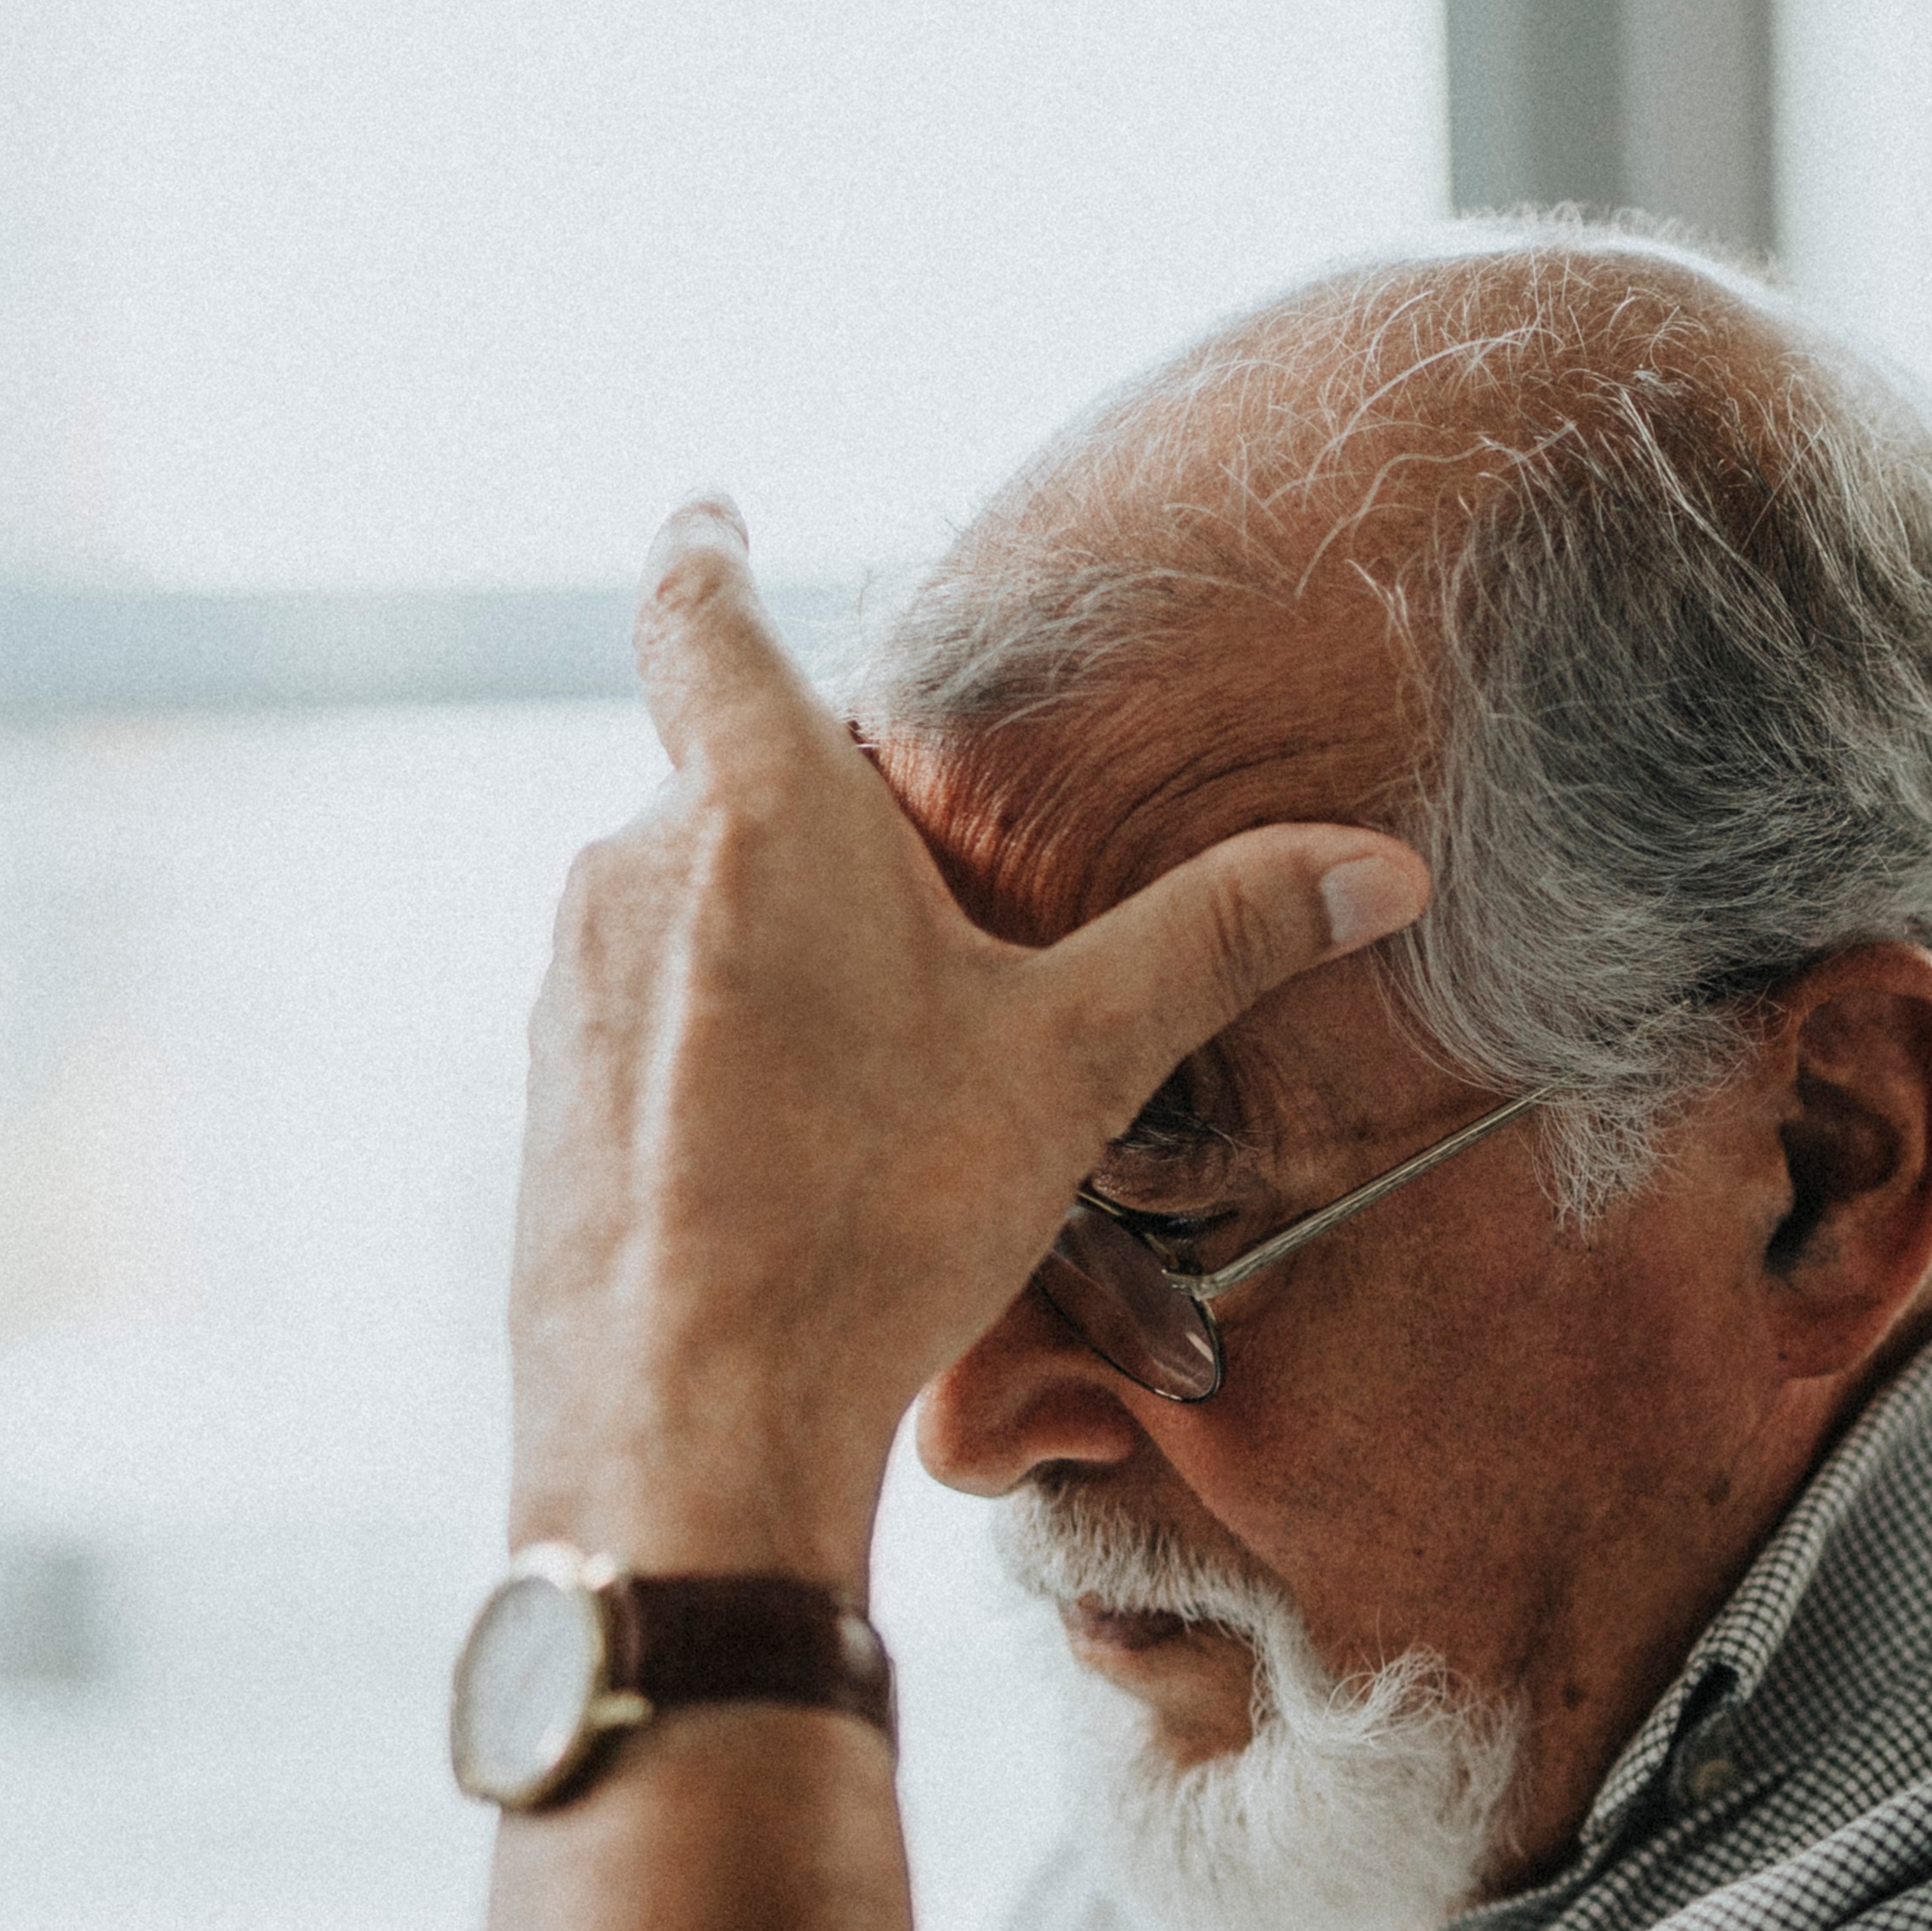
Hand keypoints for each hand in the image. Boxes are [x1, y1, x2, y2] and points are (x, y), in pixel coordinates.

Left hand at [507, 498, 1426, 1591]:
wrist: (695, 1416)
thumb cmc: (881, 1215)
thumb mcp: (1079, 1062)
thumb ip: (1221, 938)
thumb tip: (1383, 867)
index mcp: (755, 811)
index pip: (697, 611)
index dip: (705, 550)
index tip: (711, 514)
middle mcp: (631, 868)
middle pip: (726, 788)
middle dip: (821, 829)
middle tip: (934, 917)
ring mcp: (570, 985)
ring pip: (687, 914)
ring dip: (777, 954)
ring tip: (890, 1074)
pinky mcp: (549, 1096)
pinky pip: (648, 1024)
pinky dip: (725, 1051)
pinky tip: (809, 1160)